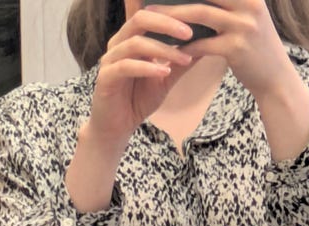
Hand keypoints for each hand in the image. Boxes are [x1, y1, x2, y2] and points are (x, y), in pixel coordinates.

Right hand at [86, 9, 196, 150]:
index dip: (171, 15)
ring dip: (163, 50)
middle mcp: (119, 44)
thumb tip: (203, 47)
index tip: (196, 22)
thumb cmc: (138, 100)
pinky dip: (147, 68)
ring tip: (184, 59)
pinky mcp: (105, 77)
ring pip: (135, 43)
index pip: (150, 16)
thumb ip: (180, 64)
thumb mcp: (165, 80)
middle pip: (140, 20)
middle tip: (190, 33)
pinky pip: (126, 66)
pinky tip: (164, 72)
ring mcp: (110, 60)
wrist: (118, 126)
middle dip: (167, 24)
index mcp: (132, 39)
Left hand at [144, 0, 292, 96]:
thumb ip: (227, 5)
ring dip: (173, 16)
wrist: (276, 79)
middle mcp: (249, 4)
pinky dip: (183, 46)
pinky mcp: (236, 48)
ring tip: (152, 18)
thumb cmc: (256, 49)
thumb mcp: (248, 18)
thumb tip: (192, 1)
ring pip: (199, 14)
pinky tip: (169, 48)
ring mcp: (244, 26)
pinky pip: (202, 44)